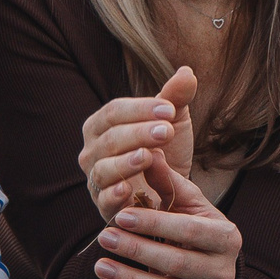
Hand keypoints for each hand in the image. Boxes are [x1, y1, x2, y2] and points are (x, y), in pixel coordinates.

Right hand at [78, 66, 197, 221]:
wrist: (169, 190)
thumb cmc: (165, 150)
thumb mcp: (173, 122)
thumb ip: (176, 98)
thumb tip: (187, 72)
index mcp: (102, 125)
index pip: (114, 111)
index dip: (140, 109)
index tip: (170, 110)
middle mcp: (91, 151)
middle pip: (109, 138)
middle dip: (138, 133)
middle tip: (167, 131)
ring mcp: (96, 179)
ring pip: (104, 169)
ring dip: (126, 162)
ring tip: (148, 156)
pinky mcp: (104, 206)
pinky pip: (103, 200)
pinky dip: (113, 195)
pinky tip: (129, 189)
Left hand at [91, 155, 240, 278]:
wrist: (207, 260)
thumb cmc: (192, 224)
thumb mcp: (185, 201)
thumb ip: (167, 180)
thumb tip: (149, 150)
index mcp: (226, 236)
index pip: (189, 230)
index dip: (154, 223)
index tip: (121, 216)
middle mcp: (223, 270)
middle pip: (177, 262)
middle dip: (136, 250)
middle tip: (103, 237)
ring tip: (100, 266)